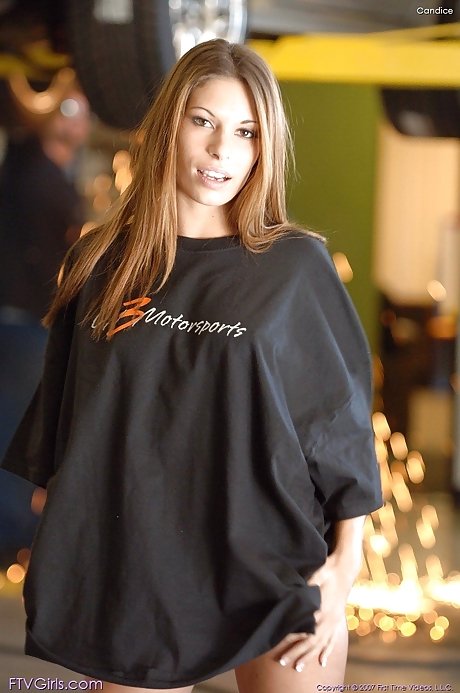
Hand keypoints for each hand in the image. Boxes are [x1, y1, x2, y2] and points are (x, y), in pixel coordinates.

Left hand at [276, 552, 355, 670]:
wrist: (345, 567)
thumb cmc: (327, 569)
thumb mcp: (314, 576)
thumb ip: (304, 589)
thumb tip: (290, 599)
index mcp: (321, 608)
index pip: (303, 628)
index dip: (291, 636)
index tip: (278, 642)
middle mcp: (329, 619)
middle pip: (310, 641)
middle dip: (296, 653)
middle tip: (282, 662)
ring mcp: (335, 621)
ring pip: (320, 645)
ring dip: (309, 656)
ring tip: (298, 668)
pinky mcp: (338, 620)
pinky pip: (333, 640)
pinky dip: (327, 652)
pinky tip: (322, 662)